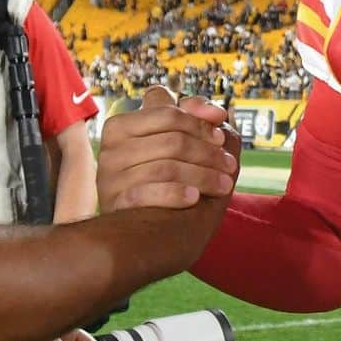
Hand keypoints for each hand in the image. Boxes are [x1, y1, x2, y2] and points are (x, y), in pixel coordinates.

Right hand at [97, 86, 240, 211]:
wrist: (140, 228)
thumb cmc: (163, 175)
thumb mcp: (174, 140)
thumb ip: (193, 116)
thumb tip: (219, 113)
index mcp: (121, 124)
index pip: (169, 113)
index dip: (200, 124)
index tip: (221, 138)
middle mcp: (111, 147)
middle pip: (173, 141)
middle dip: (208, 153)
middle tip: (230, 165)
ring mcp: (110, 175)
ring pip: (167, 167)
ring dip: (203, 176)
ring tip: (224, 185)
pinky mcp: (114, 202)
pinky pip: (148, 193)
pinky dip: (176, 194)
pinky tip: (195, 199)